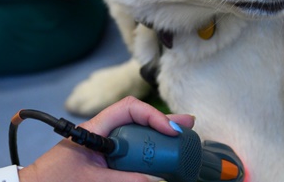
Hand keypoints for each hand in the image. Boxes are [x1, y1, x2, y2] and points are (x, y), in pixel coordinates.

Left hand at [19, 97, 194, 181]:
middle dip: (163, 124)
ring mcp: (104, 148)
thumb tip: (156, 179)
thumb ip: (124, 181)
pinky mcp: (106, 162)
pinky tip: (161, 159)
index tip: (171, 130)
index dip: (153, 115)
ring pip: (137, 138)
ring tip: (181, 144)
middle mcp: (102, 134)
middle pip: (138, 121)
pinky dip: (147, 156)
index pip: (129, 109)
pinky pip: (131, 155)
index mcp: (95, 129)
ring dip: (158, 140)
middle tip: (188, 129)